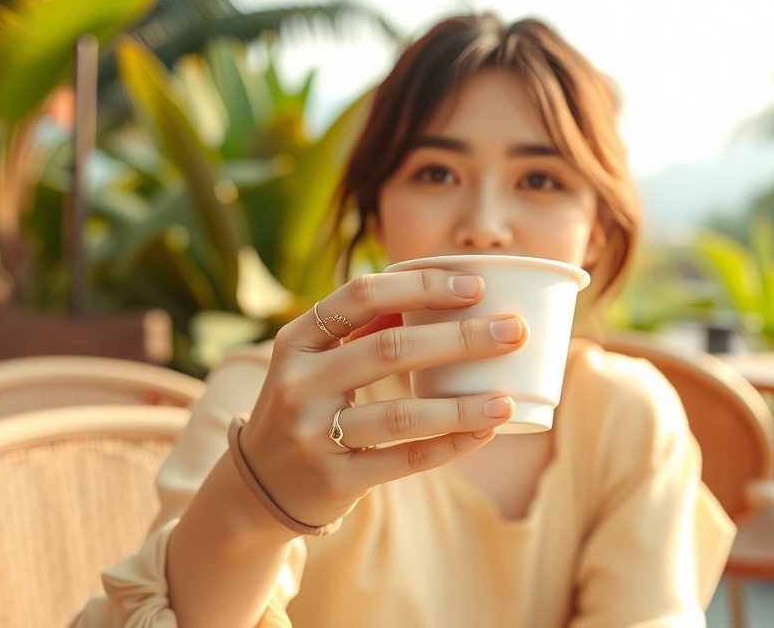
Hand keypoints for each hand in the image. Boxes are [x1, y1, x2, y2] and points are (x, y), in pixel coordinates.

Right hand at [237, 269, 524, 528]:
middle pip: (390, 350)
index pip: (361, 296)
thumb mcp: (314, 360)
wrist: (259, 486)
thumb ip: (362, 326)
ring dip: (462, 405)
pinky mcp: (335, 480)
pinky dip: (449, 446)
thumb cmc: (305, 405)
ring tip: (508, 398)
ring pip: (402, 415)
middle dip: (461, 338)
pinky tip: (485, 433)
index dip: (421, 286)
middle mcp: (300, 384)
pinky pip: (403, 461)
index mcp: (297, 341)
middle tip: (514, 331)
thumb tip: (437, 287)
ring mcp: (314, 434)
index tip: (476, 285)